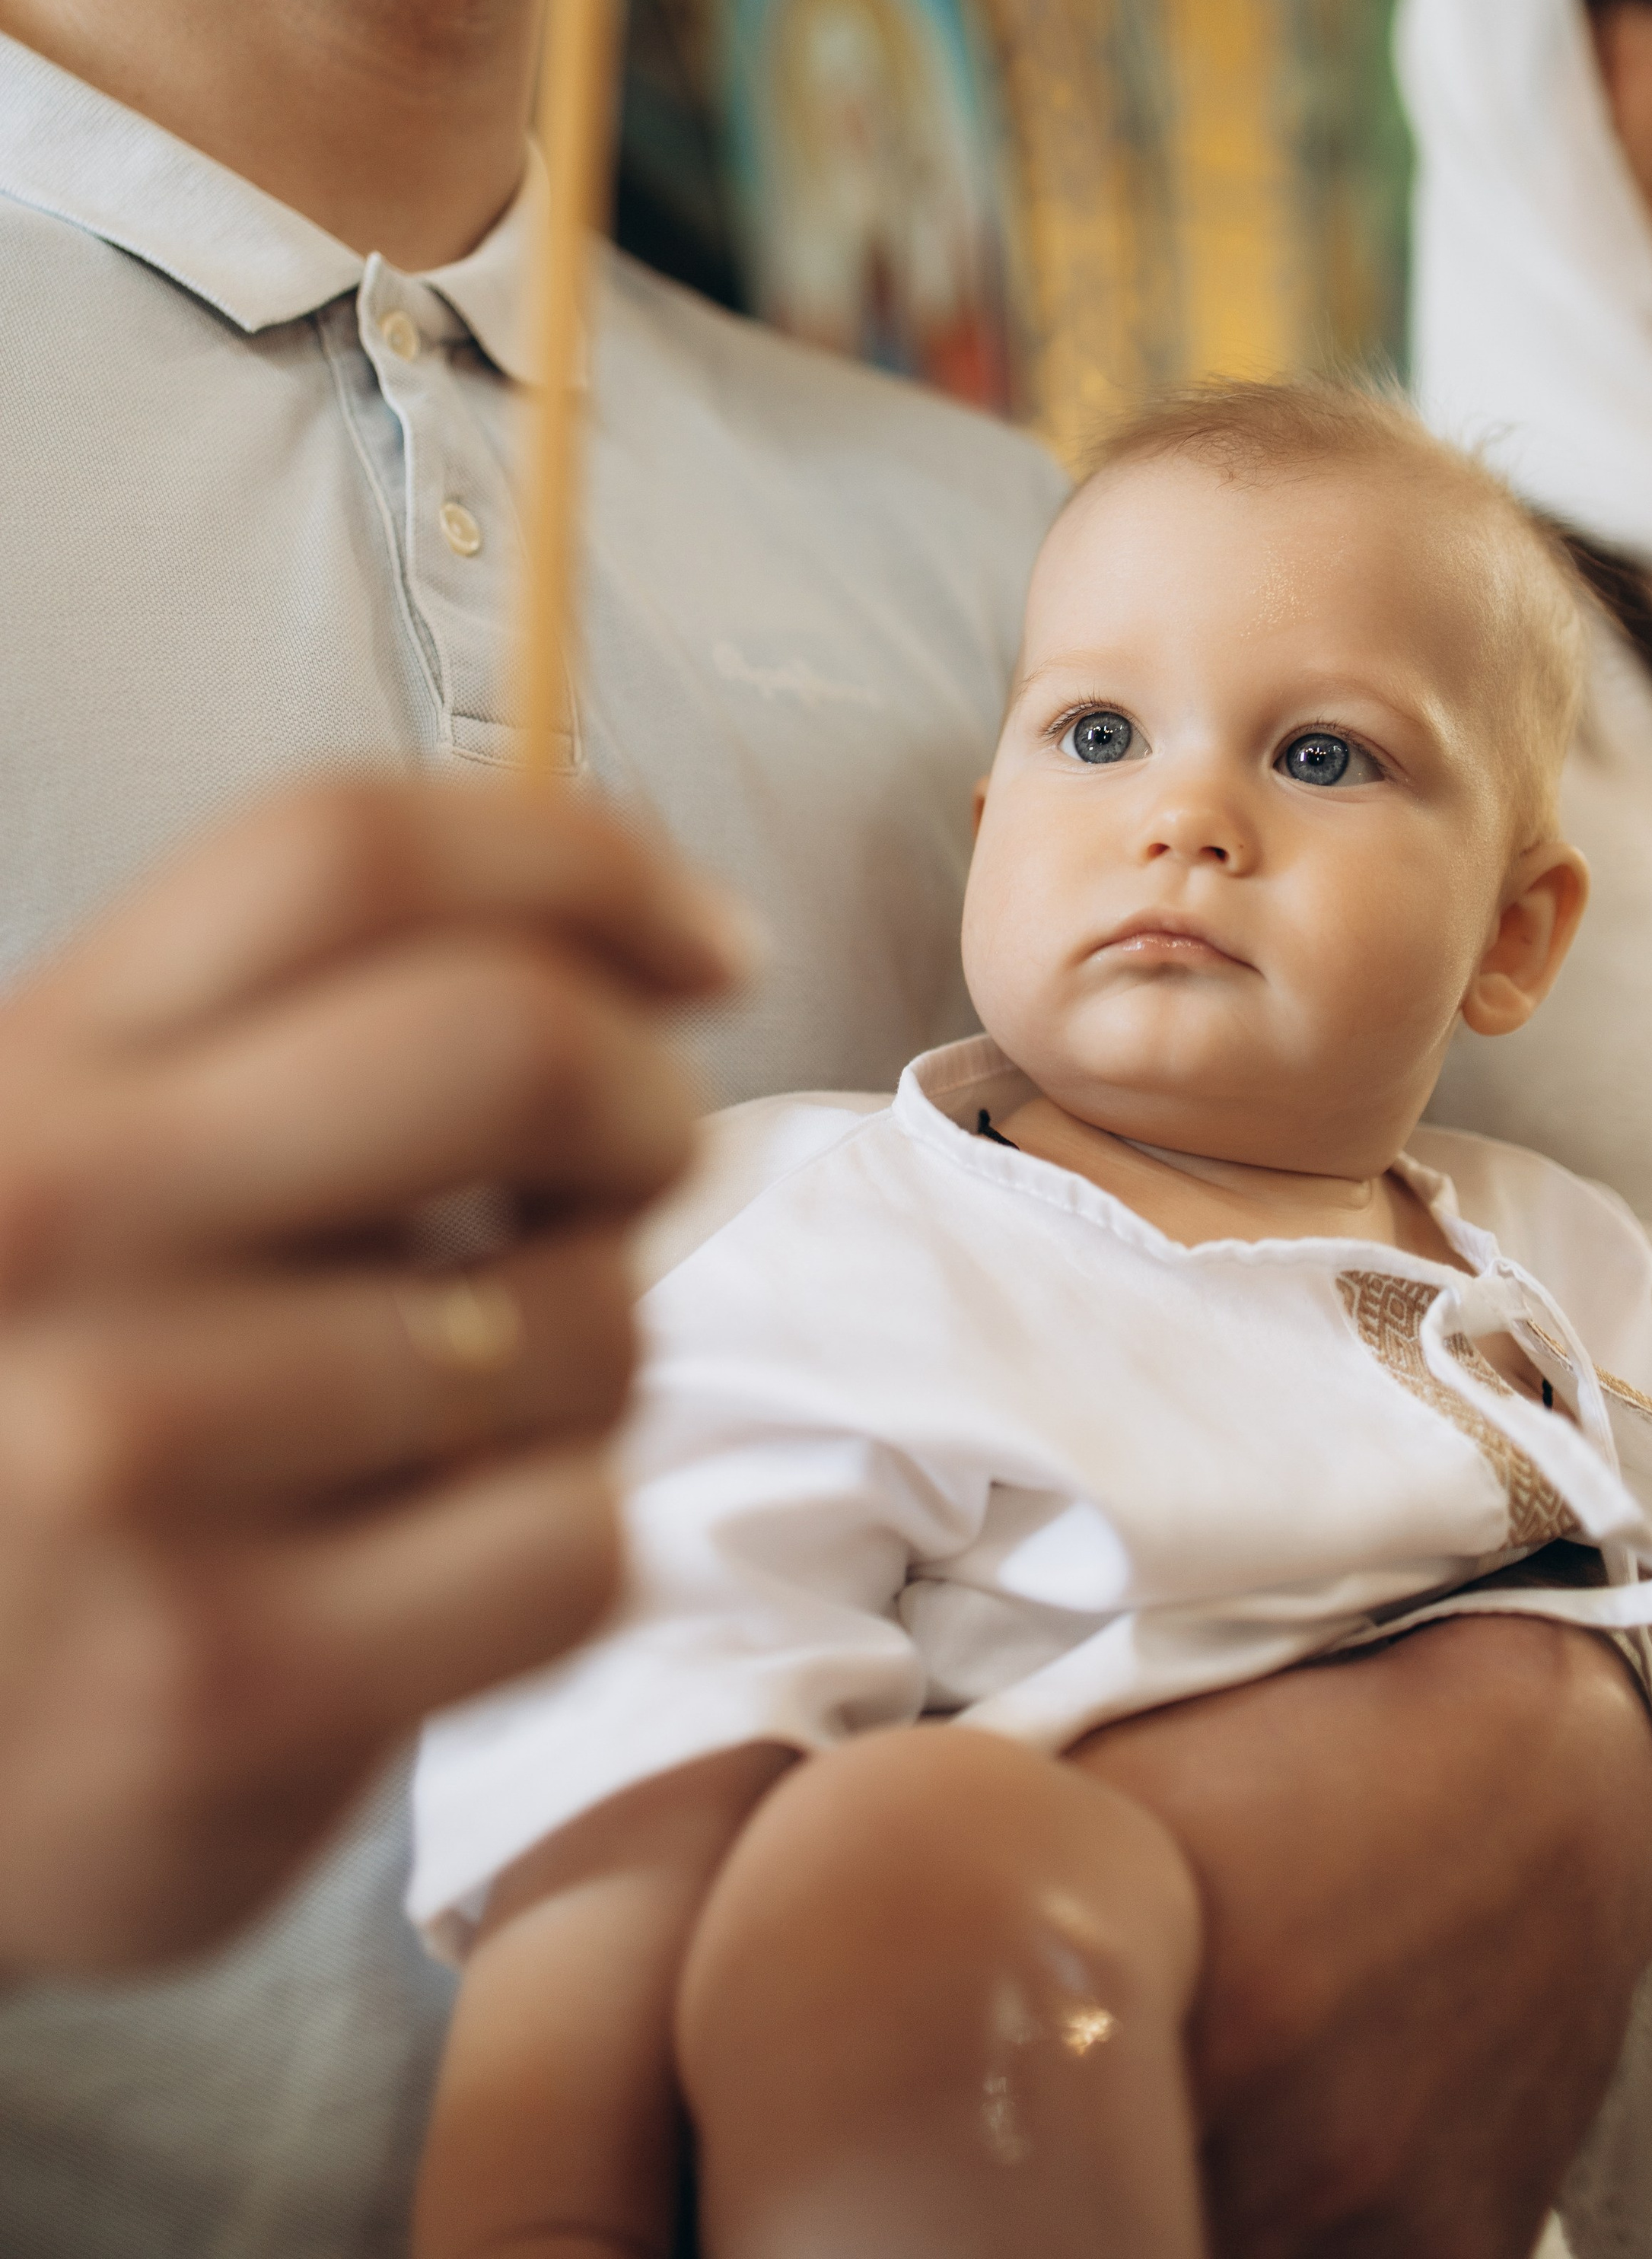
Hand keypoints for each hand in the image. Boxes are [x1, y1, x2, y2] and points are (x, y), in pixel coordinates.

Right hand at [0, 774, 742, 1974]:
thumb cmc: (43, 1432)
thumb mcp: (89, 1180)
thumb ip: (283, 1038)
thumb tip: (630, 921)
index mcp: (30, 1068)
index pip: (344, 851)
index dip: (582, 864)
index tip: (699, 946)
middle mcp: (53, 1223)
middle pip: (509, 1038)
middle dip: (646, 1100)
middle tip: (631, 1171)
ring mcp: (128, 1456)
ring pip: (586, 1314)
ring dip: (587, 1363)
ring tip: (453, 1419)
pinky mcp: (224, 1683)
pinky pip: (573, 1543)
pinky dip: (552, 1554)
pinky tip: (425, 1574)